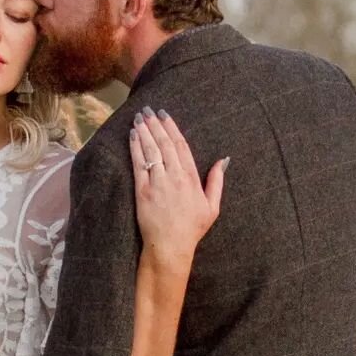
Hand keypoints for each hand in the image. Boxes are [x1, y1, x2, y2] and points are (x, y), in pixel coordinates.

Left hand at [130, 107, 226, 265]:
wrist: (170, 246)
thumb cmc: (192, 229)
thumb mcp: (212, 207)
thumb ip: (217, 182)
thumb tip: (223, 161)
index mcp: (191, 178)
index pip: (181, 146)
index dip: (172, 128)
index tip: (165, 115)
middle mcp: (175, 177)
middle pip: (165, 143)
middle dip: (156, 124)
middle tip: (148, 110)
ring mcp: (158, 183)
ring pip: (151, 150)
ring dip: (144, 131)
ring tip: (138, 117)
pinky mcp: (143, 191)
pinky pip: (139, 164)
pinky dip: (135, 148)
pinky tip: (132, 136)